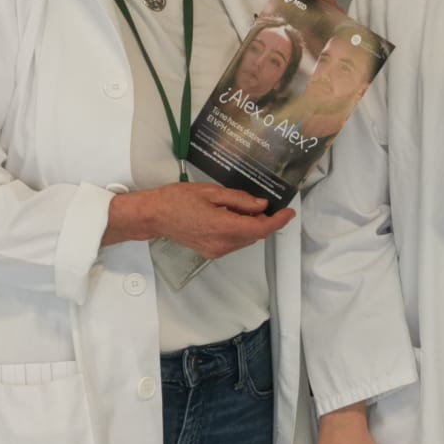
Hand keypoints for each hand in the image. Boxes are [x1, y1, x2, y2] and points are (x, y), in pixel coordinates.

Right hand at [104, 183, 292, 257]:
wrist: (155, 216)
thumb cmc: (177, 200)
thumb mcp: (211, 192)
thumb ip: (239, 200)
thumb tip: (261, 206)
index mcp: (223, 226)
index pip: (261, 228)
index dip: (278, 221)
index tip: (289, 212)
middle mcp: (222, 244)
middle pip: (255, 235)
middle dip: (263, 220)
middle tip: (259, 202)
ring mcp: (216, 250)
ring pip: (246, 239)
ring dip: (250, 225)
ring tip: (239, 207)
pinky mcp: (211, 252)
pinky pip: (234, 243)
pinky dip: (239, 231)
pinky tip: (229, 216)